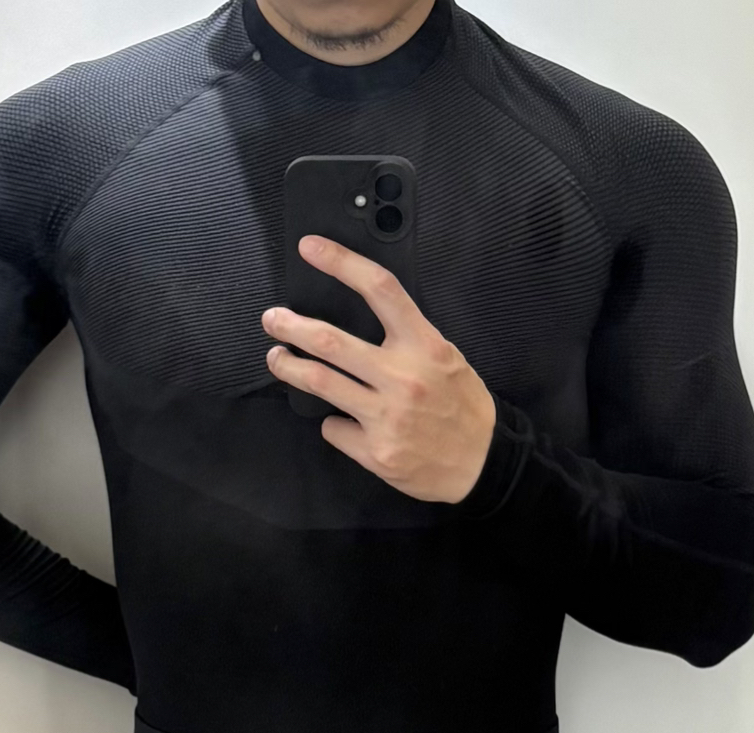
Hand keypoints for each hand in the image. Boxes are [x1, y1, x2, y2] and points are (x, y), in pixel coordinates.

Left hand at [262, 237, 495, 504]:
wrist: (481, 463)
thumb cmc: (462, 406)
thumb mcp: (445, 357)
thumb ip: (407, 339)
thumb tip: (362, 326)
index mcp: (423, 344)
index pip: (379, 289)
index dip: (341, 263)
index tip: (311, 248)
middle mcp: (402, 376)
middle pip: (330, 342)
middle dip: (292, 327)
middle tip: (272, 319)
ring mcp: (385, 416)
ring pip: (319, 383)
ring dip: (288, 367)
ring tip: (276, 358)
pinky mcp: (374, 451)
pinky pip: (334, 428)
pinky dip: (333, 423)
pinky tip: (345, 423)